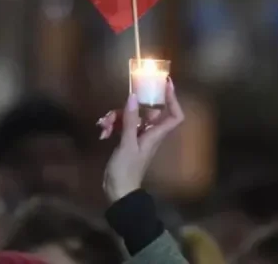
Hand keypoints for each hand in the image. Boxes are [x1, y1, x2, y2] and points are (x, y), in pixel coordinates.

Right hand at [103, 79, 183, 202]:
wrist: (118, 192)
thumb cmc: (126, 170)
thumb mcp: (127, 144)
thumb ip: (130, 120)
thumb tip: (134, 96)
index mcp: (156, 134)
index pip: (175, 115)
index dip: (173, 99)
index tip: (166, 83)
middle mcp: (150, 133)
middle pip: (146, 112)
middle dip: (129, 107)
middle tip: (114, 109)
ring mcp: (138, 136)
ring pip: (131, 117)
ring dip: (115, 117)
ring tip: (103, 126)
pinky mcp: (127, 140)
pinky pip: (122, 125)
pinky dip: (112, 126)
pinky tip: (102, 132)